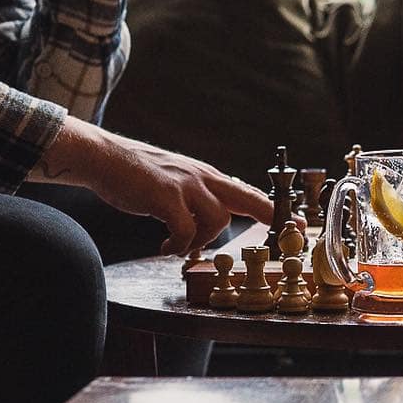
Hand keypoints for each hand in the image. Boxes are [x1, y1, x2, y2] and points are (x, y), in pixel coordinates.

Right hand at [35, 118, 275, 255]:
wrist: (105, 158)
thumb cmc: (138, 173)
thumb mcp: (177, 179)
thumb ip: (197, 195)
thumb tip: (213, 217)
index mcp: (206, 175)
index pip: (247, 190)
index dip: (273, 207)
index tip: (297, 220)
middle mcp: (202, 177)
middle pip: (248, 197)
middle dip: (270, 216)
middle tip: (288, 234)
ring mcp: (186, 185)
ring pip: (216, 221)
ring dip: (201, 241)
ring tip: (178, 245)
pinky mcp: (166, 197)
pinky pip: (186, 231)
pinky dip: (180, 244)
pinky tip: (166, 245)